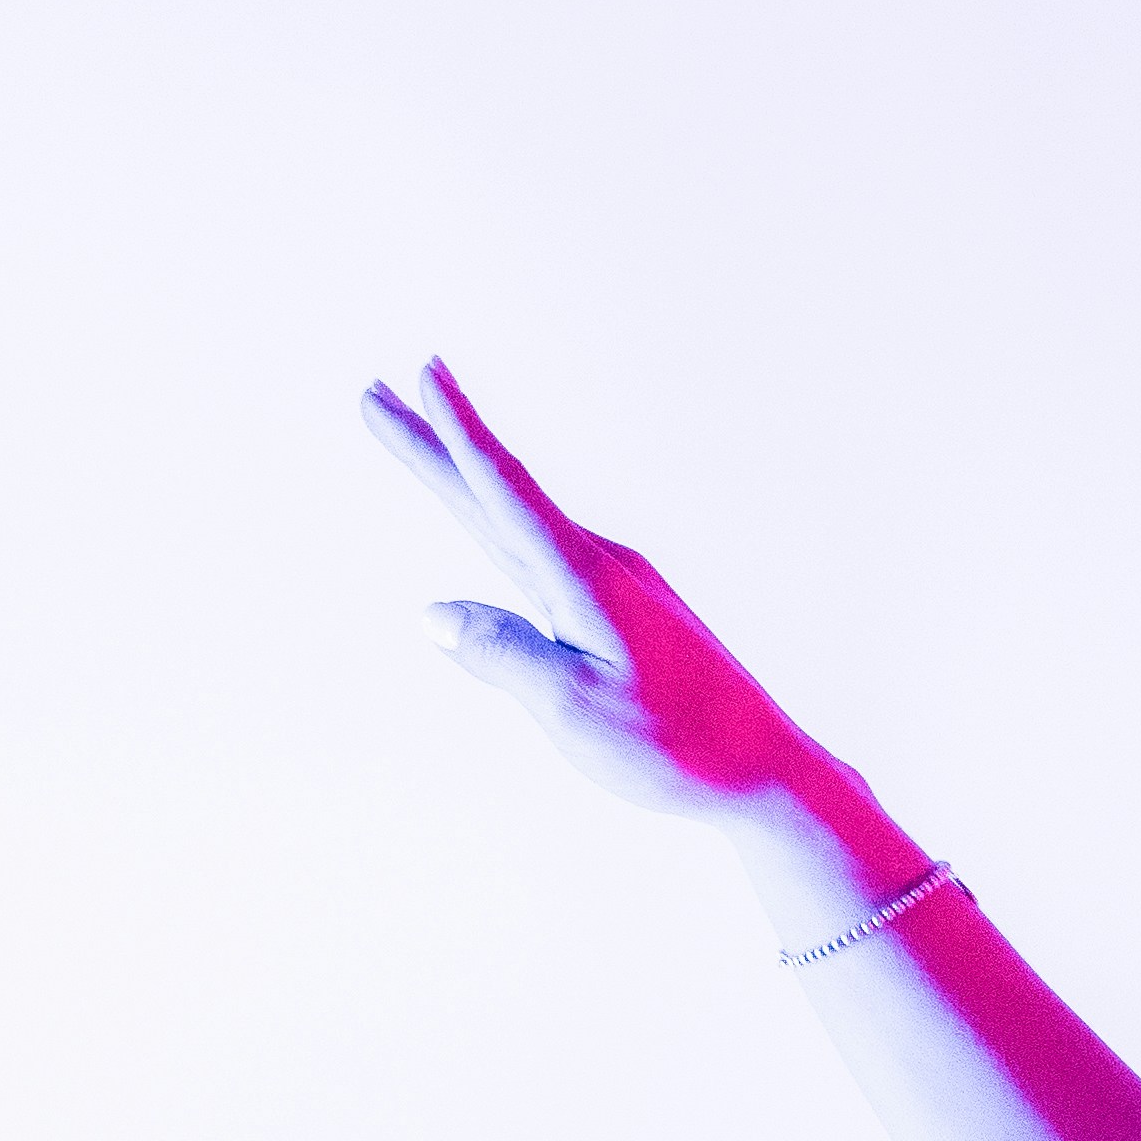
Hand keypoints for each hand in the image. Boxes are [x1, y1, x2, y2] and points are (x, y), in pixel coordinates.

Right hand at [363, 359, 847, 825]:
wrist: (765, 767)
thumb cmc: (677, 747)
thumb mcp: (578, 711)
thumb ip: (504, 655)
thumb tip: (431, 613)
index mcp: (584, 581)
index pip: (506, 493)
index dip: (457, 435)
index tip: (424, 373)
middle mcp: (600, 565)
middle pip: (497, 494)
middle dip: (433, 443)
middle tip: (375, 392)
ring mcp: (616, 583)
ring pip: (517, 519)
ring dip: (463, 477)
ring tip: (419, 435)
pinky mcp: (626, 607)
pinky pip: (544, 550)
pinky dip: (503, 521)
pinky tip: (494, 522)